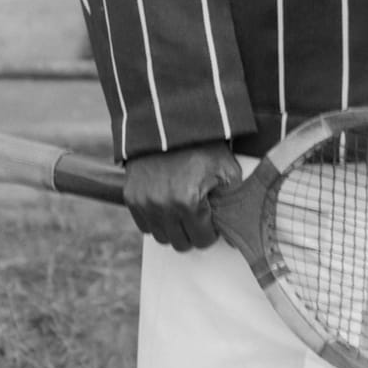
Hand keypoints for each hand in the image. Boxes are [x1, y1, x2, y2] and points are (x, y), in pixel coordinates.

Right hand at [123, 143, 242, 250]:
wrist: (170, 124)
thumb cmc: (203, 146)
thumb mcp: (228, 170)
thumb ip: (233, 202)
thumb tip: (236, 232)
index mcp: (187, 201)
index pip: (201, 240)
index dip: (210, 232)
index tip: (212, 220)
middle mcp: (162, 206)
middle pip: (180, 243)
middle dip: (193, 232)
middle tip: (199, 216)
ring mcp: (144, 202)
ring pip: (161, 237)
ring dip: (174, 229)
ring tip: (183, 210)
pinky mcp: (131, 197)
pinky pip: (144, 225)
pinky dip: (156, 221)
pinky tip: (167, 205)